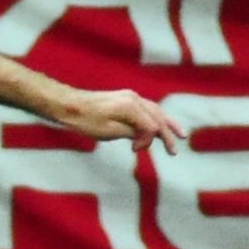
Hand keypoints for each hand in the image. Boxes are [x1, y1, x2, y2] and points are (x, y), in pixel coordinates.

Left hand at [62, 89, 186, 154]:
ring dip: (167, 124)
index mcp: (131, 106)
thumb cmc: (84, 120)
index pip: (151, 126)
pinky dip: (155, 118)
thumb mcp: (108, 131)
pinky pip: (146, 109)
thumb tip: (146, 137)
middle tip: (174, 151)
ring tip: (180, 135)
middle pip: (158, 117)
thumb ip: (131, 132)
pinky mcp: (125, 99)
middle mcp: (134, 98)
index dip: (147, 141)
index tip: (134, 150)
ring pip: (155, 111)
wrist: (67, 104)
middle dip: (167, 134)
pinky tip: (160, 126)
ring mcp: (130, 97)